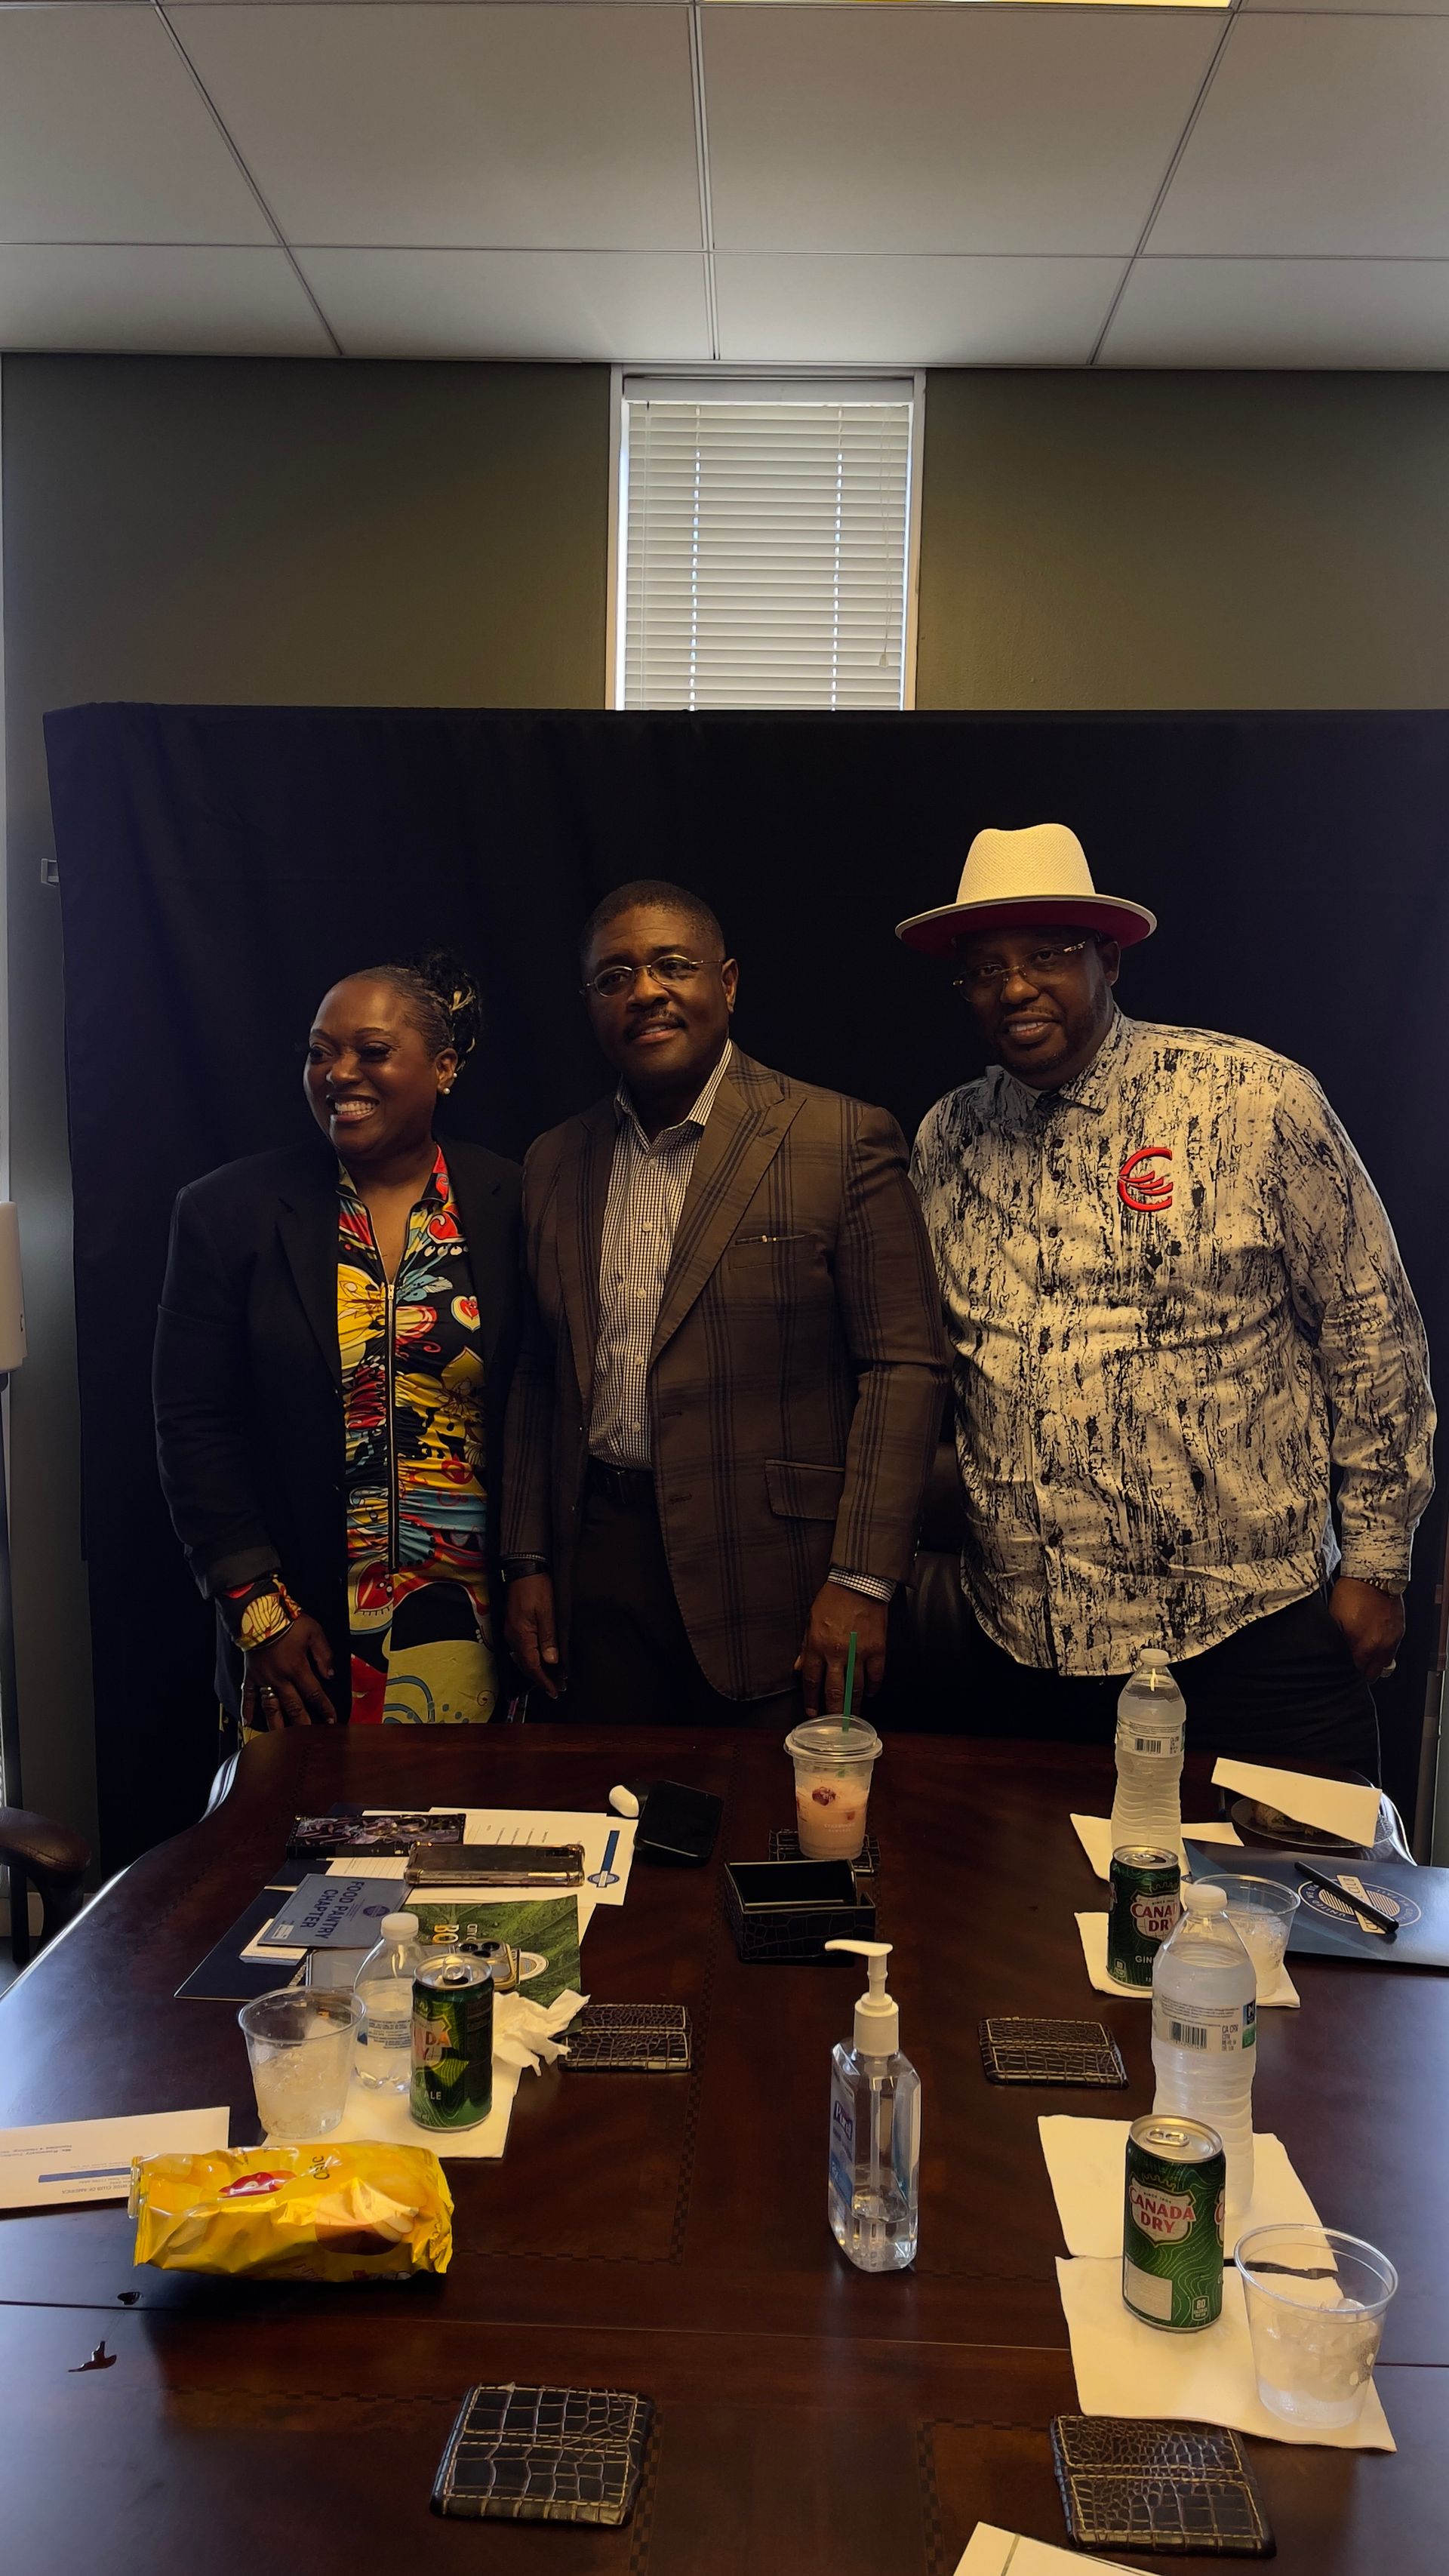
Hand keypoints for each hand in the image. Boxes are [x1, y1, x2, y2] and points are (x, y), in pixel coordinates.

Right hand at [242, 1614, 335, 1728]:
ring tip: (280, 1741)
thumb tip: (330, 1674)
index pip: (315, 1693)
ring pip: (271, 1707)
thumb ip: (324, 1654)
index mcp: (297, 1668)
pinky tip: (247, 1722)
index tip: (332, 1720)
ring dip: (277, 1725)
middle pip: (294, 1707)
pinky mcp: (250, 1675)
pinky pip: (247, 1695)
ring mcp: (263, 1679)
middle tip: (309, 1739)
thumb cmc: (287, 1621)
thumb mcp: (314, 1632)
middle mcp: (280, 1678)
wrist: (258, 1613)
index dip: (325, 1707)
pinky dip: (247, 1709)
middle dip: (303, 1724)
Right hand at [505, 1572, 563, 1699]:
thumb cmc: (537, 1587)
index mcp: (521, 1635)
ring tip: (554, 1677)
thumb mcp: (547, 1612)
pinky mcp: (514, 1626)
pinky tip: (543, 1659)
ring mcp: (512, 1631)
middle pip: (527, 1665)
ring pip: (524, 1658)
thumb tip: (552, 1661)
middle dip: (542, 1678)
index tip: (555, 1691)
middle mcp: (513, 1636)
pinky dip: (533, 1658)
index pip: (532, 1666)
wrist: (523, 1567)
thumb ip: (549, 1638)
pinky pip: (523, 1649)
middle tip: (559, 1687)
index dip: (544, 1680)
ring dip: (538, 1669)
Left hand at [795, 1584, 888, 1716]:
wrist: (859, 1583)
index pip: (811, 1681)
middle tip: (834, 1724)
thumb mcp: (811, 1621)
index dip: (811, 1700)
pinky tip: (870, 1693)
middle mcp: (836, 1653)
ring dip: (854, 1705)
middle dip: (833, 1711)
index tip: (812, 1713)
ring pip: (855, 1688)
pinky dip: (873, 1687)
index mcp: (817, 1646)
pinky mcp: (877, 1649)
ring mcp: (858, 1653)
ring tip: (852, 1716)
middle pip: (834, 1691)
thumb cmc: (832, 1599)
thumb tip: (797, 1667)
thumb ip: (805, 1647)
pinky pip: (876, 1675)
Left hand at [1327, 1575, 1404, 1682]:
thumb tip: (1336, 1653)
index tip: (1346, 1667)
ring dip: (1376, 1662)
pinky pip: (1393, 1649)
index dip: (1350, 1671)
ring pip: (1385, 1663)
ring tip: (1366, 1655)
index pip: (1358, 1671)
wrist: (1373, 1576)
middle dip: (1364, 1671)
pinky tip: (1376, 1642)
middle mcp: (1381, 1646)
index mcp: (1363, 1645)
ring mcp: (1393, 1639)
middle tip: (1356, 1665)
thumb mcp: (1335, 1618)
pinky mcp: (1400, 1631)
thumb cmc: (1352, 1594)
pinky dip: (1385, 1649)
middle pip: (1374, 1672)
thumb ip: (1338, 1641)